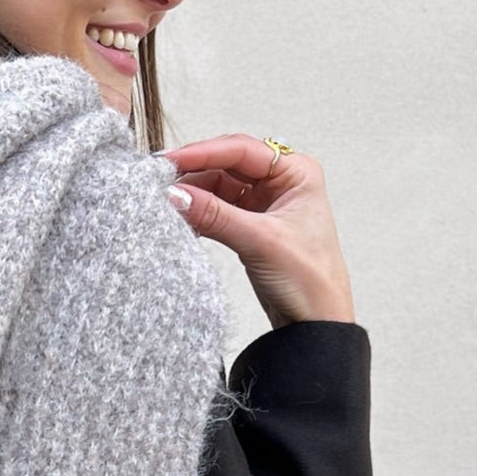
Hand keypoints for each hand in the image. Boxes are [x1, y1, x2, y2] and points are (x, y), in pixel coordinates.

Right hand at [159, 134, 355, 328]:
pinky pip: (218, 211)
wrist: (316, 324)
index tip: (170, 161)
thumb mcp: (260, 241)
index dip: (203, 153)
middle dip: (195, 172)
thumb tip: (176, 196)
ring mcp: (264, 205)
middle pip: (227, 165)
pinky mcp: (251, 227)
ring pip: (220, 188)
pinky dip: (200, 213)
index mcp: (296, 173)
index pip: (241, 151)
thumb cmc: (310, 280)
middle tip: (160, 181)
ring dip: (195, 194)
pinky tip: (182, 218)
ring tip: (166, 203)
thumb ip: (215, 216)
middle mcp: (281, 183)